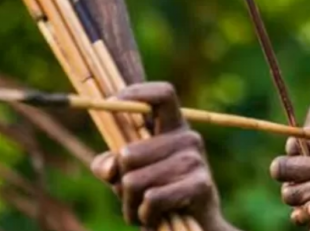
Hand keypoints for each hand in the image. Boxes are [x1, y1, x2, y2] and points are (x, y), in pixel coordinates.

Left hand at [90, 83, 219, 229]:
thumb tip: (111, 166)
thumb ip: (109, 164)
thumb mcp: (126, 175)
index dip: (137, 92)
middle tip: (132, 195)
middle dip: (120, 182)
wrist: (195, 226)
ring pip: (134, 182)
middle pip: (129, 153)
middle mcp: (188, 136)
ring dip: (130, 204)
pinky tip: (156, 217)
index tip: (110, 101)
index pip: (163, 94)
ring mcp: (196, 159)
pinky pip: (151, 199)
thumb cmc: (155, 192)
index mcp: (173, 126)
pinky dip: (145, 215)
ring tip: (144, 208)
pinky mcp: (201, 185)